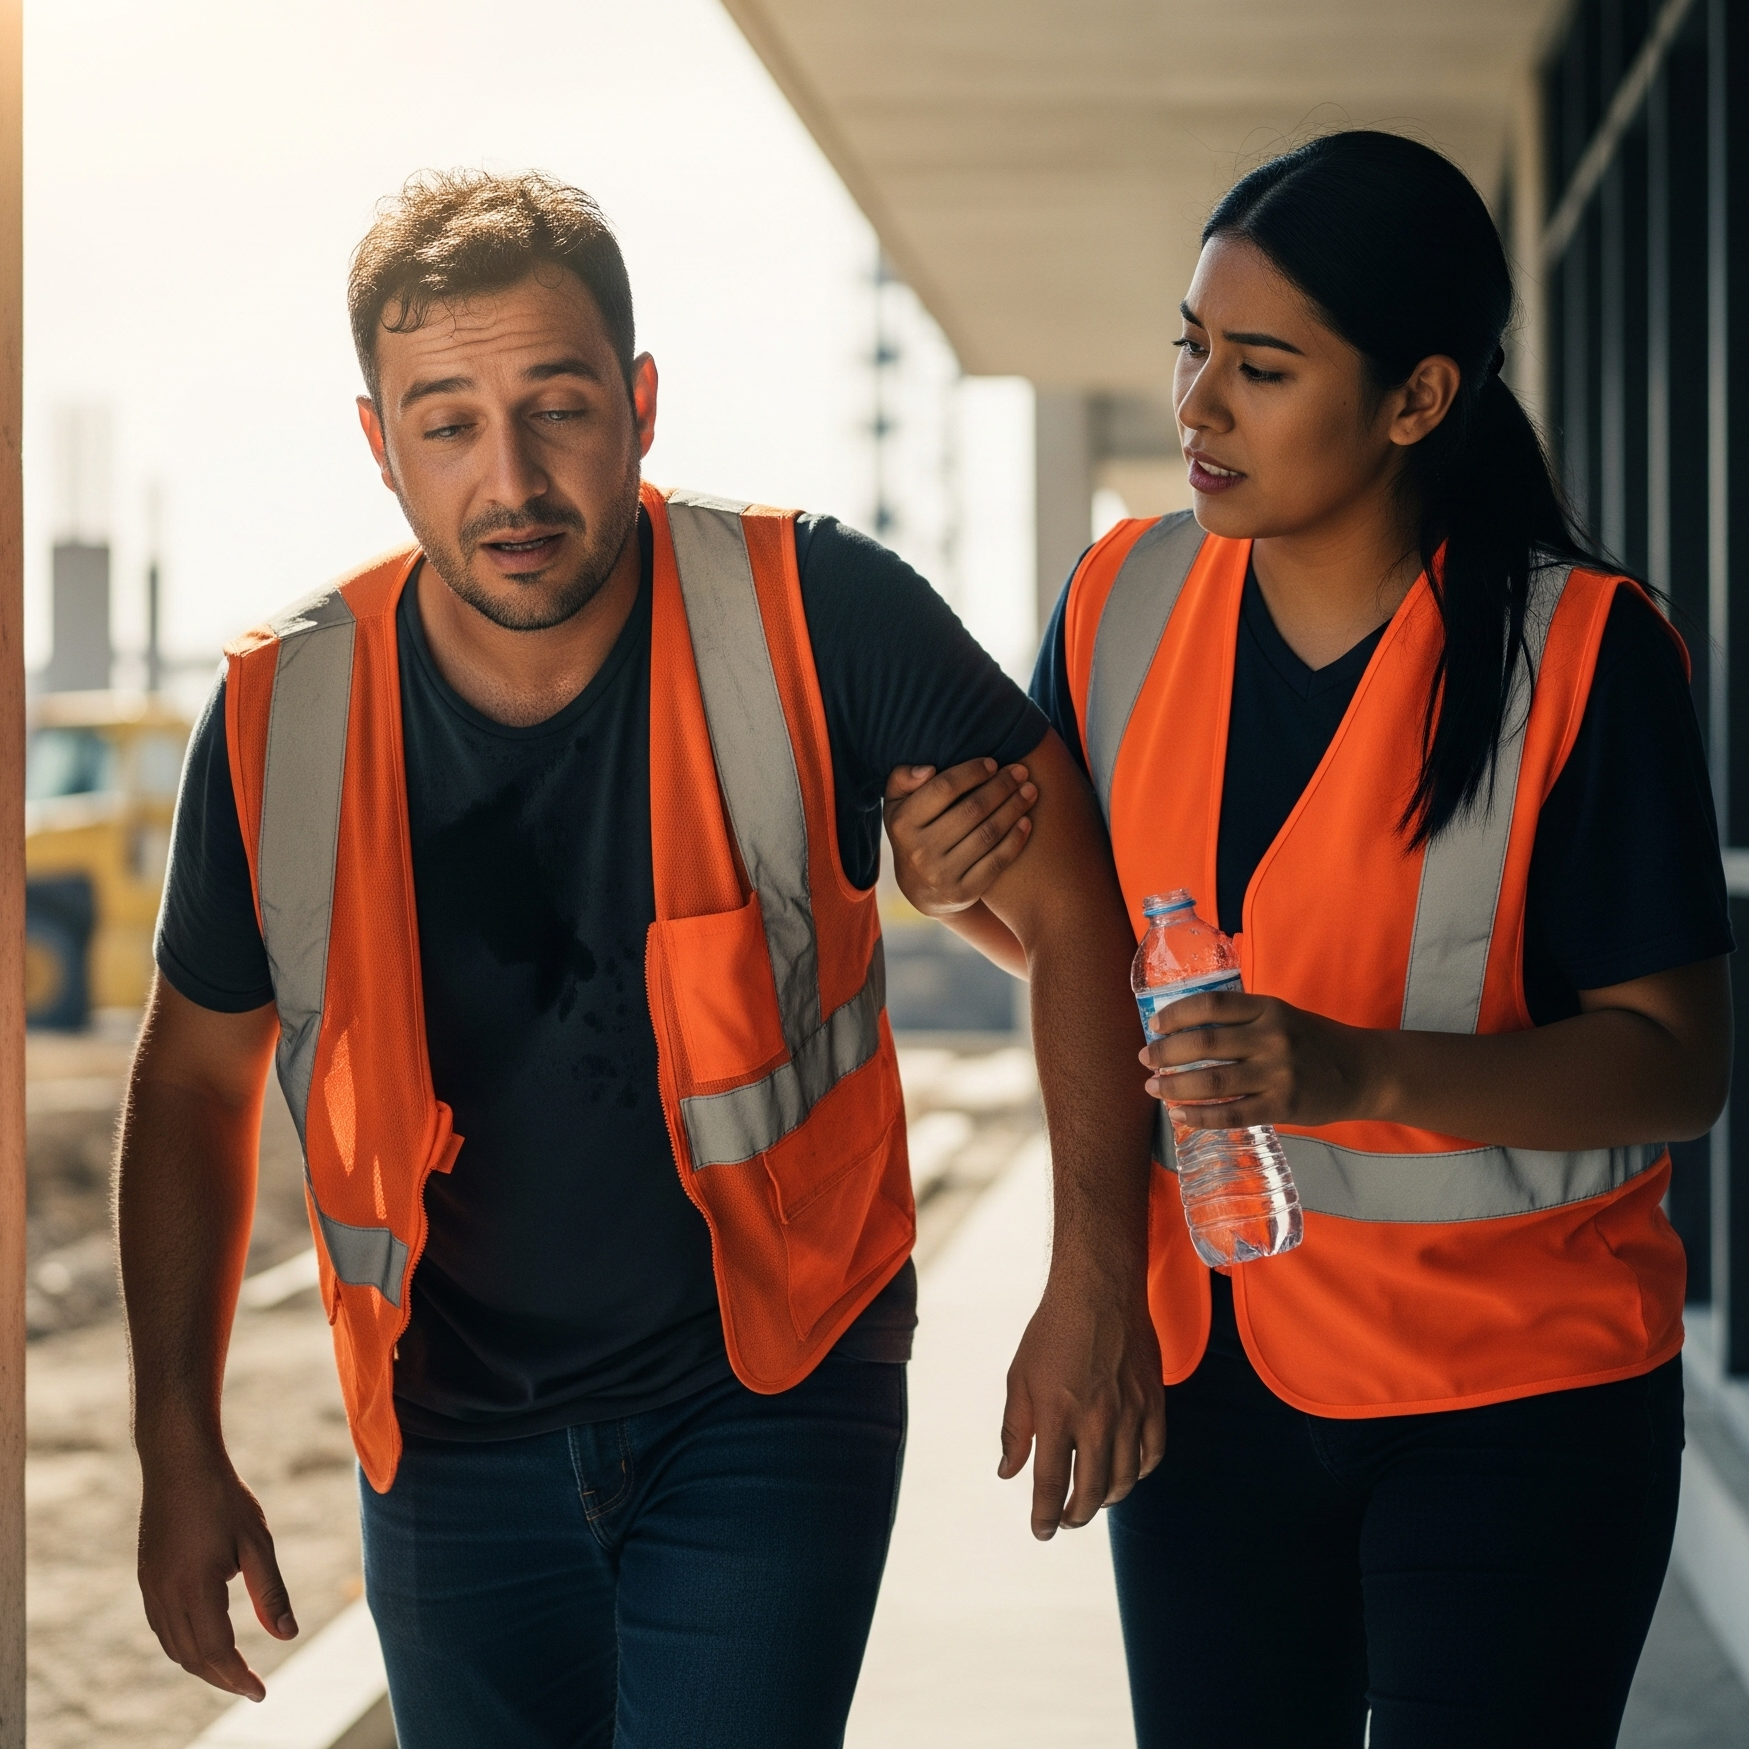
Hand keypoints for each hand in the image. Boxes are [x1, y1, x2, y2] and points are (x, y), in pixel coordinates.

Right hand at [137, 1444, 297, 1700]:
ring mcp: (150, 1587)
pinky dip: (183, 1645)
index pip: (216, 1652)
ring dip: (201, 1664)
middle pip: (191, 1657)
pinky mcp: (146, 1577)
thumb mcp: (257, 1542)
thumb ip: (270, 1592)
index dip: (238, 1677)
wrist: (179, 1462)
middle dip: (221, 1677)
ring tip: (232, 1671)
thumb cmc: (224, 1497)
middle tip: (251, 1687)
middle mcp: (164, 1595)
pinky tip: (204, 1641)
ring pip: (173, 1646)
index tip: (261, 1692)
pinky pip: (162, 1627)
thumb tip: (287, 1636)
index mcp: (194, 1589)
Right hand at [883, 757, 1037, 916]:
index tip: (993, 763)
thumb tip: (928, 770)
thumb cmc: (914, 832)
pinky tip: (1027, 821)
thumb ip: (903, 779)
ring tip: (1030, 791)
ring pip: (988, 834)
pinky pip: (996, 862)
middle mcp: (919, 851)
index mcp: (903, 823)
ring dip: (1014, 808)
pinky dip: (1015, 840)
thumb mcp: (897, 804)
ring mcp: (941, 875)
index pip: (944, 788)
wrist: (920, 889)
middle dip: (1002, 786)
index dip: (972, 772)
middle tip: (1022, 772)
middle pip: (972, 809)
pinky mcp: (963, 893)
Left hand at [998, 1267, 1164, 1539]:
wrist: (1098, 1292)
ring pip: (1124, 1480)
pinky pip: (1152, 1454)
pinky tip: (1125, 1473)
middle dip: (1075, 1515)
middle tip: (1065, 1519)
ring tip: (1092, 1499)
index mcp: (1056, 1415)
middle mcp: (1096, 1420)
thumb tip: (1008, 1473)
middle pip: (1090, 1492)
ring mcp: (1130, 1413)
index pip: (1049, 1484)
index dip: (1043, 1516)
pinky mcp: (1154, 1402)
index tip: (1040, 1531)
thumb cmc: (1052, 1333)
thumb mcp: (1019, 1379)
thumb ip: (1014, 1431)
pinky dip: (1139, 1472)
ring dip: (1106, 1499)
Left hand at [1142, 989, 1374, 1129]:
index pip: (1210, 1005)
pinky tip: (1180, 1115)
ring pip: (1213, 1080)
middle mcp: (1271, 1037)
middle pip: (1204, 1042)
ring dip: (1175, 1085)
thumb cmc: (1313, 1042)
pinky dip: (1201, 1116)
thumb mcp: (1281, 1016)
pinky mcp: (1283, 1106)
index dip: (1175, 1014)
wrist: (1363, 1071)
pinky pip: (1232, 1114)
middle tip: (1145, 1059)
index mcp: (1267, 1009)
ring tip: (1154, 1088)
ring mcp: (1278, 1073)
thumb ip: (1242, 1021)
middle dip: (1166, 1052)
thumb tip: (1185, 1032)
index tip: (1154, 1025)